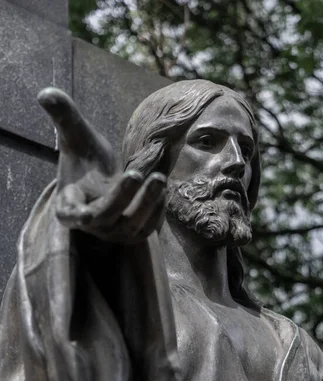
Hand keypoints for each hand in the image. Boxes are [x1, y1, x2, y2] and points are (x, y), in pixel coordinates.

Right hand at [37, 87, 165, 242]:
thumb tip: (46, 92)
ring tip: (160, 179)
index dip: (76, 215)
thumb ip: (64, 118)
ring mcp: (114, 232)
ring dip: (146, 203)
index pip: (69, 213)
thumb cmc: (87, 160)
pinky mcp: (135, 234)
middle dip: (121, 197)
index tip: (84, 216)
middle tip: (136, 173)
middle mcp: (92, 224)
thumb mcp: (76, 138)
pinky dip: (157, 210)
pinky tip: (163, 190)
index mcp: (69, 203)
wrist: (105, 182)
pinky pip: (148, 228)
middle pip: (105, 216)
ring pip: (131, 225)